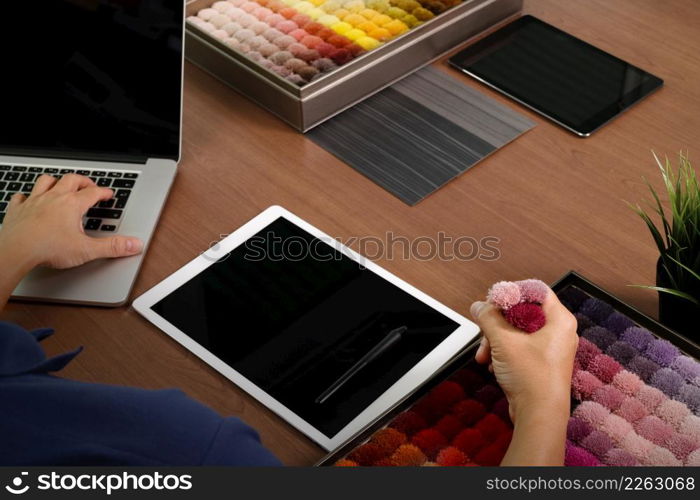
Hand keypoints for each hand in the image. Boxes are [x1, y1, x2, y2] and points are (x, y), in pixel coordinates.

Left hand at [0, 174, 142, 270]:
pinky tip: (29, 199)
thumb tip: (134, 244)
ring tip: (61, 184)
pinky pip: (21, 196)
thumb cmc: (48, 249)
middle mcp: (53, 198)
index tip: (108, 193)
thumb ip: (113, 247)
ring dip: (55, 181)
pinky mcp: (17, 210)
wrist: (15, 251)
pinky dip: (27, 196)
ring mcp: (34, 202)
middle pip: (71, 180)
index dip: (103, 192)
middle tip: (88, 185)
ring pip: (46, 181)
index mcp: (72, 205)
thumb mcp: (87, 250)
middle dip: (82, 181)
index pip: (93, 193)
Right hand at [470, 289, 577, 422]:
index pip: (535, 291)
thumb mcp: (504, 341)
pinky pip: (519, 347)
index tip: (493, 301)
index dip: (512, 293)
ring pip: (517, 331)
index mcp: (559, 319)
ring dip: (495, 340)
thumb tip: (479, 306)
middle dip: (496, 323)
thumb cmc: (532, 377)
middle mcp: (559, 331)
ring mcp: (551, 348)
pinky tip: (491, 365)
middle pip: (522, 312)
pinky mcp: (542, 362)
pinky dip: (503, 352)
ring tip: (483, 356)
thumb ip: (488, 318)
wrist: (540, 415)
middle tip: (483, 332)